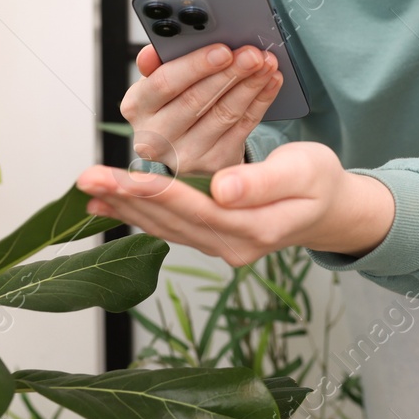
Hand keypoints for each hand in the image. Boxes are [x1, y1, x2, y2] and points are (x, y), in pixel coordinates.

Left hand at [74, 141, 395, 267]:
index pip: (194, 208)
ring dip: (125, 208)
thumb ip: (262, 182)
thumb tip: (222, 190)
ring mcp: (220, 246)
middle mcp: (231, 246)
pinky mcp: (212, 237)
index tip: (118, 177)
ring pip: (164, 227)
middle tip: (86, 179)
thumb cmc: (320, 182)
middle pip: (170, 221)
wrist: (331, 209)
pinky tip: (111, 205)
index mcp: (254, 229)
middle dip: (126, 198)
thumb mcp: (303, 172)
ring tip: (88, 190)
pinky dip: (139, 214)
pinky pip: (169, 227)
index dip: (154, 191)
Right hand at [120, 40, 283, 175]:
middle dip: (230, 73)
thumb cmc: (172, 104)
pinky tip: (270, 83)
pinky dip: (260, 101)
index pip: (164, 83)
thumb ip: (158, 64)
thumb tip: (154, 51)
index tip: (223, 50)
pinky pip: (242, 127)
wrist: (185, 148)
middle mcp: (155, 136)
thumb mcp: (158, 84)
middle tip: (254, 54)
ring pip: (224, 114)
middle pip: (197, 100)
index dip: (195, 65)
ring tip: (267, 64)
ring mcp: (184, 155)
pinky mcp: (213, 164)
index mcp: (136, 107)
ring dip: (250, 85)